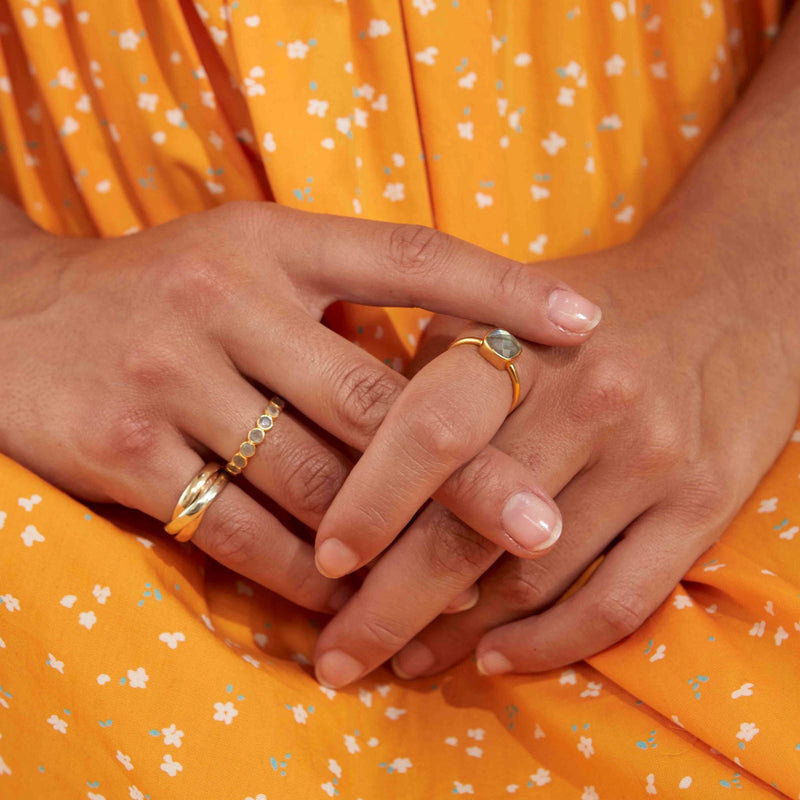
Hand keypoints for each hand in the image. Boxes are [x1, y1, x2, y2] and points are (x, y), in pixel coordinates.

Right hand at [0, 198, 598, 612]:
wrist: (13, 319)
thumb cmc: (160, 293)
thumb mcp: (243, 265)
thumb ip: (334, 307)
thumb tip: (436, 374)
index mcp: (270, 242)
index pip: (410, 255)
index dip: (501, 288)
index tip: (586, 320)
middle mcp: (225, 298)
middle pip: (375, 397)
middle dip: (465, 472)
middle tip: (541, 525)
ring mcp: (171, 374)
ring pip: (312, 481)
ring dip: (384, 542)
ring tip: (455, 585)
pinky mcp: (123, 450)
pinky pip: (238, 531)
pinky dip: (299, 572)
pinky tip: (342, 596)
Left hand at [313, 215, 799, 684]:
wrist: (728, 297)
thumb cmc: (588, 311)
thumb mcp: (499, 308)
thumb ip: (428, 375)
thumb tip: (351, 468)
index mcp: (523, 341)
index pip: (430, 433)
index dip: (369, 506)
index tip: (326, 563)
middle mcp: (592, 401)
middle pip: (471, 528)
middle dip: (390, 607)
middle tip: (339, 656)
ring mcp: (652, 459)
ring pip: (534, 579)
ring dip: (459, 635)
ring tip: (406, 658)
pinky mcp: (704, 506)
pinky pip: (618, 603)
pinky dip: (548, 646)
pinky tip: (494, 659)